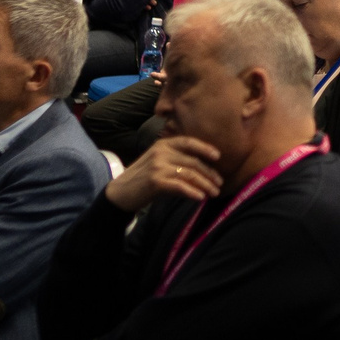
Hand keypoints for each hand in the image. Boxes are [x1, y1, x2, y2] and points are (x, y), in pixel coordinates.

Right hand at [104, 133, 223, 210]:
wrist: (120, 192)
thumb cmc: (142, 179)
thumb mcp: (159, 164)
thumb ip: (177, 162)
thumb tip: (203, 171)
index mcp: (163, 145)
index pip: (188, 142)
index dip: (205, 148)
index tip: (218, 157)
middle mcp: (161, 152)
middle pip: (192, 161)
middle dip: (209, 173)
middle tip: (219, 184)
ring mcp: (158, 166)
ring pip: (189, 173)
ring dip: (205, 184)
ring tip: (214, 193)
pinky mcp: (155, 181)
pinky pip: (180, 186)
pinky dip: (192, 191)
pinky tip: (200, 197)